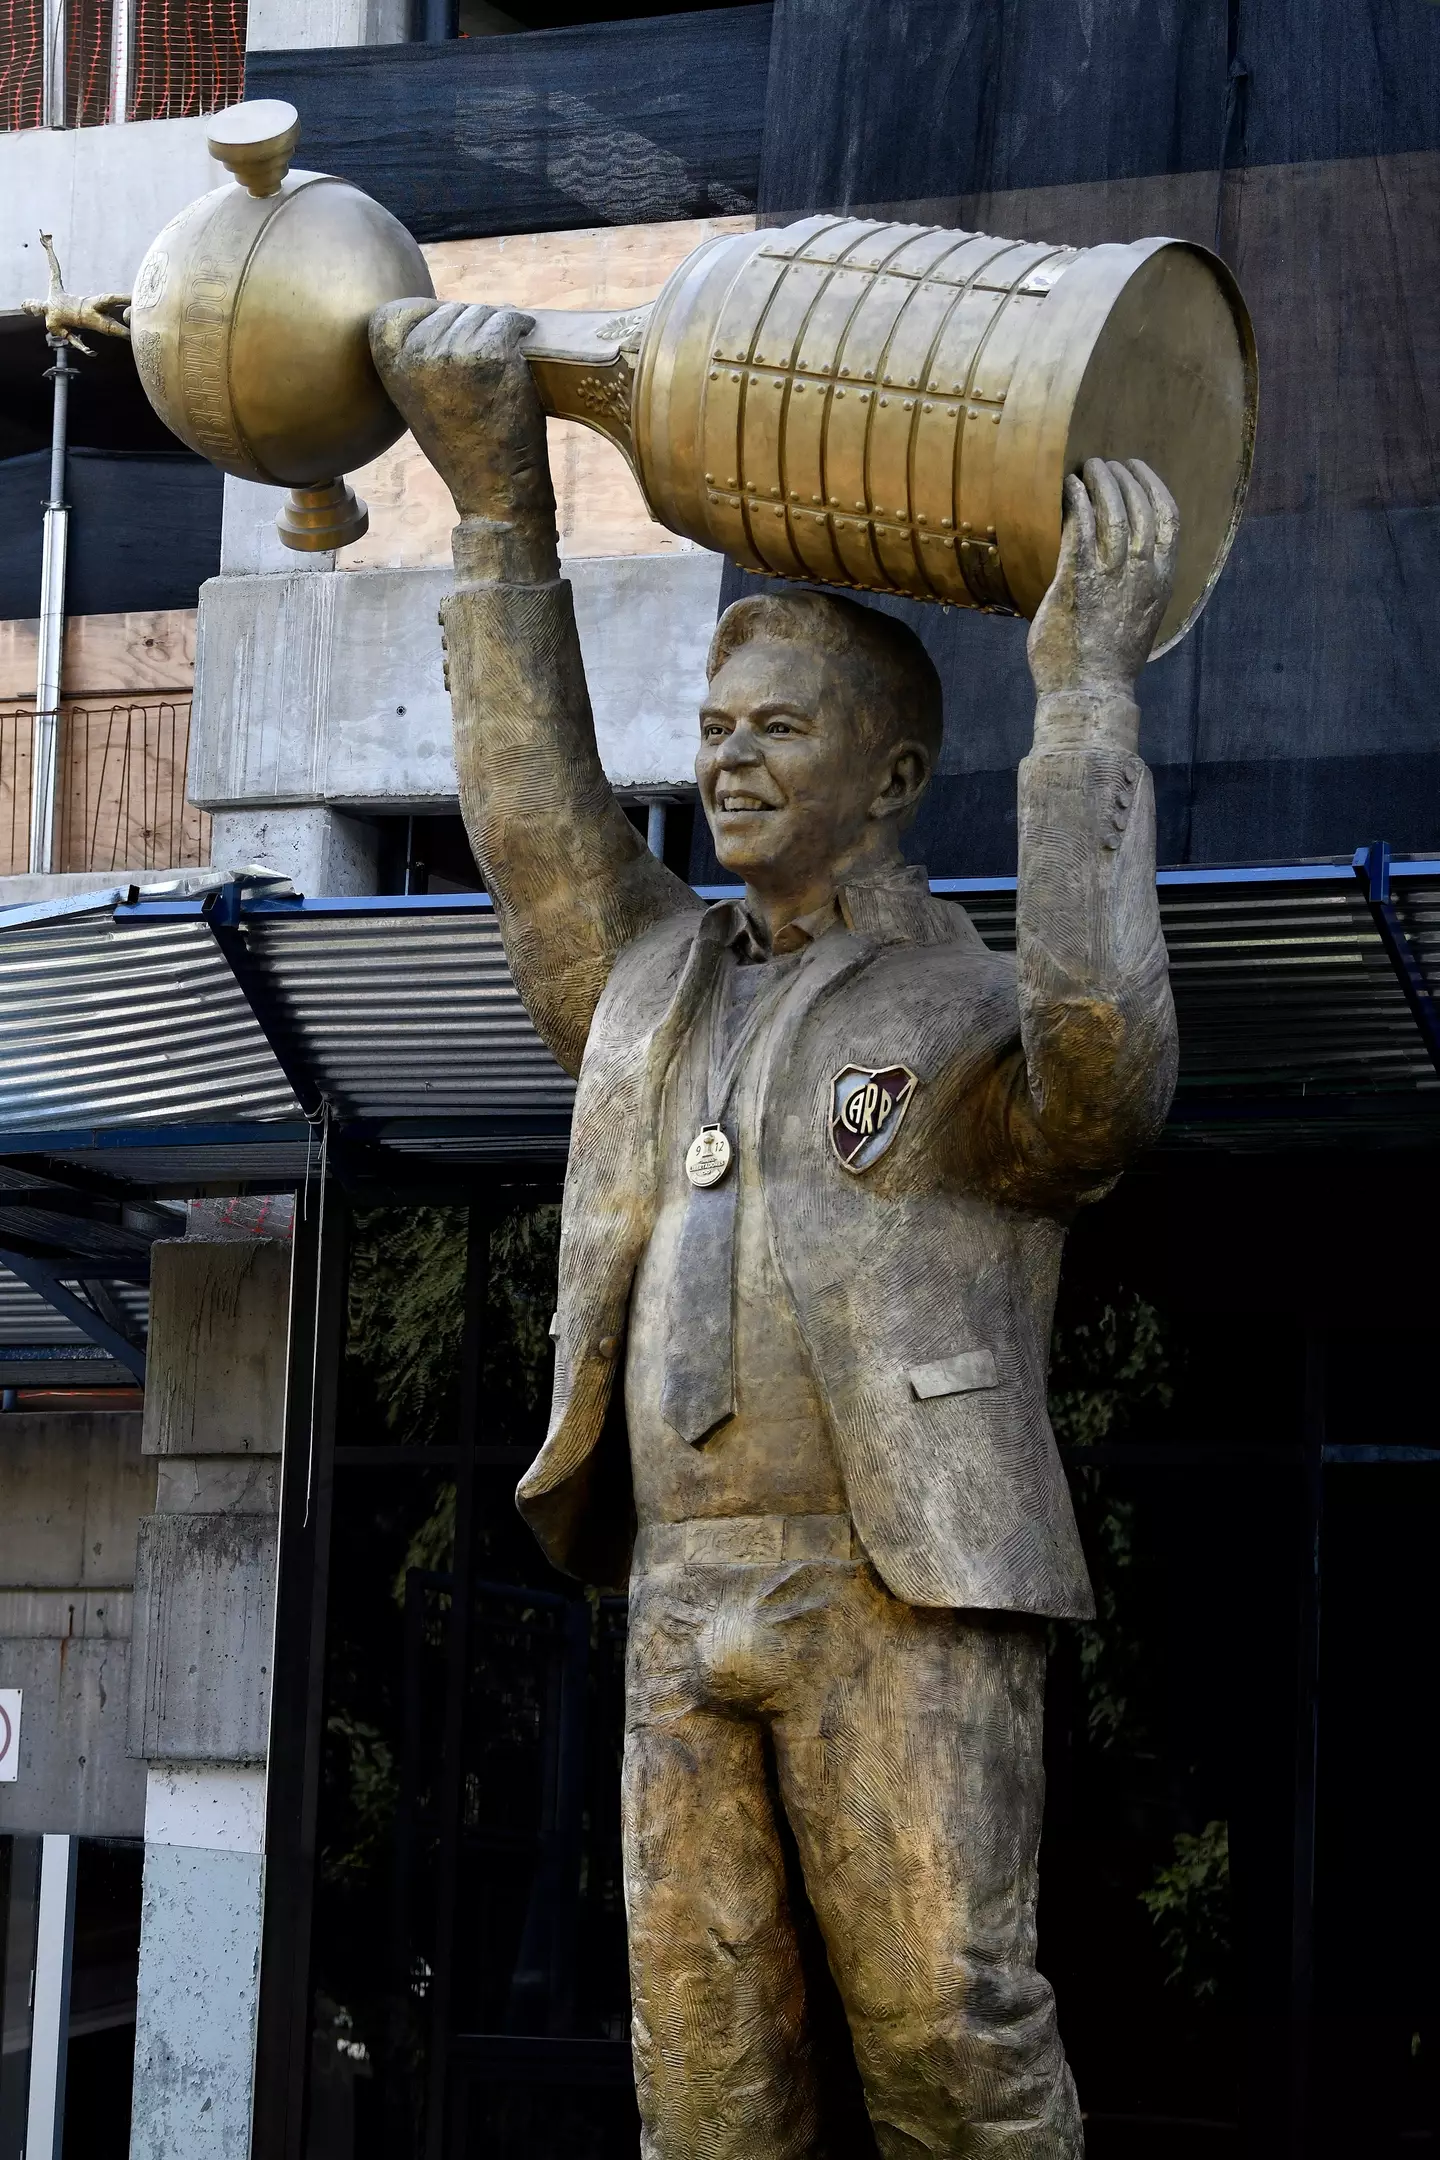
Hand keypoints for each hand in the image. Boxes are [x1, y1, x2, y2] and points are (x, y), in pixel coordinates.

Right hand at [369, 299, 554, 528]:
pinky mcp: (491, 352)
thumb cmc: (462, 449)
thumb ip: (417, 359)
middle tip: (487, 357)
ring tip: (505, 357)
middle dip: (469, 323)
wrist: (495, 489)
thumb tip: (443, 314)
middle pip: (448, 309)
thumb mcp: (418, 402)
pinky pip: (508, 320)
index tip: (449, 328)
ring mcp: (454, 350)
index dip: (426, 315)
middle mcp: (417, 351)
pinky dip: (520, 327)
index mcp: (390, 364)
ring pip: (481, 312)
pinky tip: (524, 341)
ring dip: (497, 327)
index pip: (397, 311)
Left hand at [1027, 458, 1178, 701]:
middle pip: (1139, 506)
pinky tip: (1069, 489)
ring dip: (1099, 482)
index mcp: (1162, 582)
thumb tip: (1121, 562)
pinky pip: (1079, 528)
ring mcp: (1111, 576)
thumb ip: (1135, 586)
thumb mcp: (1138, 618)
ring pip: (1111, 511)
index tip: (1138, 468)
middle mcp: (1142, 574)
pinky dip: (1076, 502)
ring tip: (1086, 468)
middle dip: (1122, 476)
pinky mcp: (1077, 582)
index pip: (1169, 518)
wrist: (1089, 694)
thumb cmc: (1108, 662)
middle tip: (1103, 463)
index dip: (1153, 486)